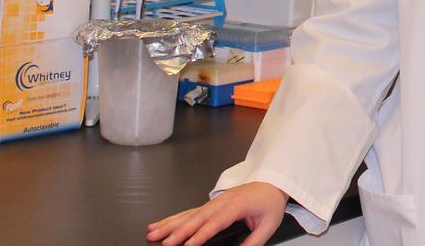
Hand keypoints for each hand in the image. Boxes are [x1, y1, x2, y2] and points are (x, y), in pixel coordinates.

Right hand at [146, 181, 287, 245]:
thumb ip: (254, 241)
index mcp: (237, 205)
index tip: (188, 245)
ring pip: (188, 214)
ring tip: (153, 232)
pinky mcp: (210, 205)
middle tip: (165, 243)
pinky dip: (173, 218)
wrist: (271, 184)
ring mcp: (214, 202)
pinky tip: (160, 224)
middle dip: (179, 231)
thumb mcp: (269, 224)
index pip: (216, 222)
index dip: (201, 234)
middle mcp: (222, 202)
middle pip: (197, 218)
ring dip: (170, 224)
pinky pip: (189, 212)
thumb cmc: (269, 202)